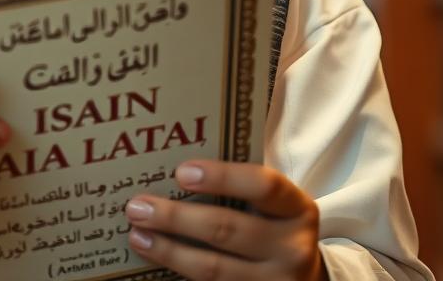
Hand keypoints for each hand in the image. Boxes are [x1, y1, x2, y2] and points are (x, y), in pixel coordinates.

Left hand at [124, 159, 328, 279]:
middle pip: (227, 229)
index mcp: (296, 208)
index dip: (222, 177)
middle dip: (176, 217)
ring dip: (169, 250)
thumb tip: (174, 171)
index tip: (181, 172)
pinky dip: (180, 273)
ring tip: (138, 234)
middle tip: (138, 206)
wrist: (304, 279)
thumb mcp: (271, 205)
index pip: (263, 185)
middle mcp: (292, 248)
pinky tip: (156, 259)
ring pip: (214, 268)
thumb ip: (239, 187)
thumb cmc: (273, 226)